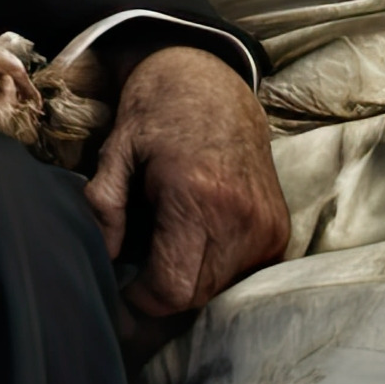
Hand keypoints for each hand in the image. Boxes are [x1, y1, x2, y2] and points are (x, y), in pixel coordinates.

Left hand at [84, 45, 287, 315]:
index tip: (124, 284)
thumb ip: (105, 206)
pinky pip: (245, 274)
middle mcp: (239, 215)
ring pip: (222, 289)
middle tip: (140, 271)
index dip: (142, 298)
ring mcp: (266, 224)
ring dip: (192, 282)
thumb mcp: (116, 151)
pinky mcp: (279, 229)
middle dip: (163, 292)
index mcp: (195, 196)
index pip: (173, 288)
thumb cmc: (157, 115)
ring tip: (169, 250)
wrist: (214, 85)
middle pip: (197, 296)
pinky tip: (199, 244)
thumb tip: (104, 257)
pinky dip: (219, 270)